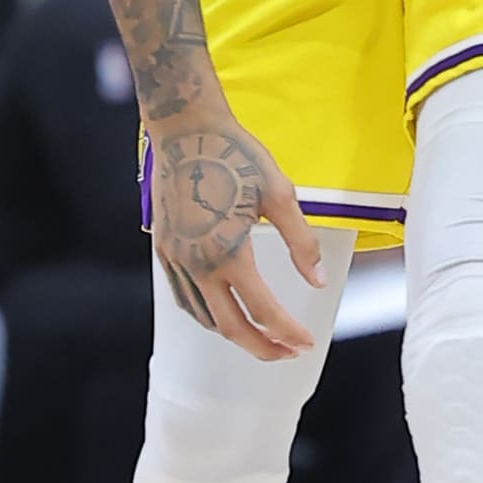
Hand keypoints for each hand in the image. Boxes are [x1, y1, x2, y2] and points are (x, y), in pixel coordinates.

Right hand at [152, 106, 323, 360]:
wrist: (185, 129)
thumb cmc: (236, 154)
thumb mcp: (279, 194)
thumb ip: (301, 242)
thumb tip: (317, 281)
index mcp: (229, 253)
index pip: (263, 311)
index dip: (288, 333)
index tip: (306, 343)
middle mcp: (198, 264)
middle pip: (231, 327)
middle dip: (263, 347)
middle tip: (289, 352)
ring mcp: (176, 258)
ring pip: (204, 317)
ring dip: (235, 333)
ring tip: (263, 336)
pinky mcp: (164, 249)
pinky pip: (184, 297)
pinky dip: (206, 315)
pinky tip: (224, 312)